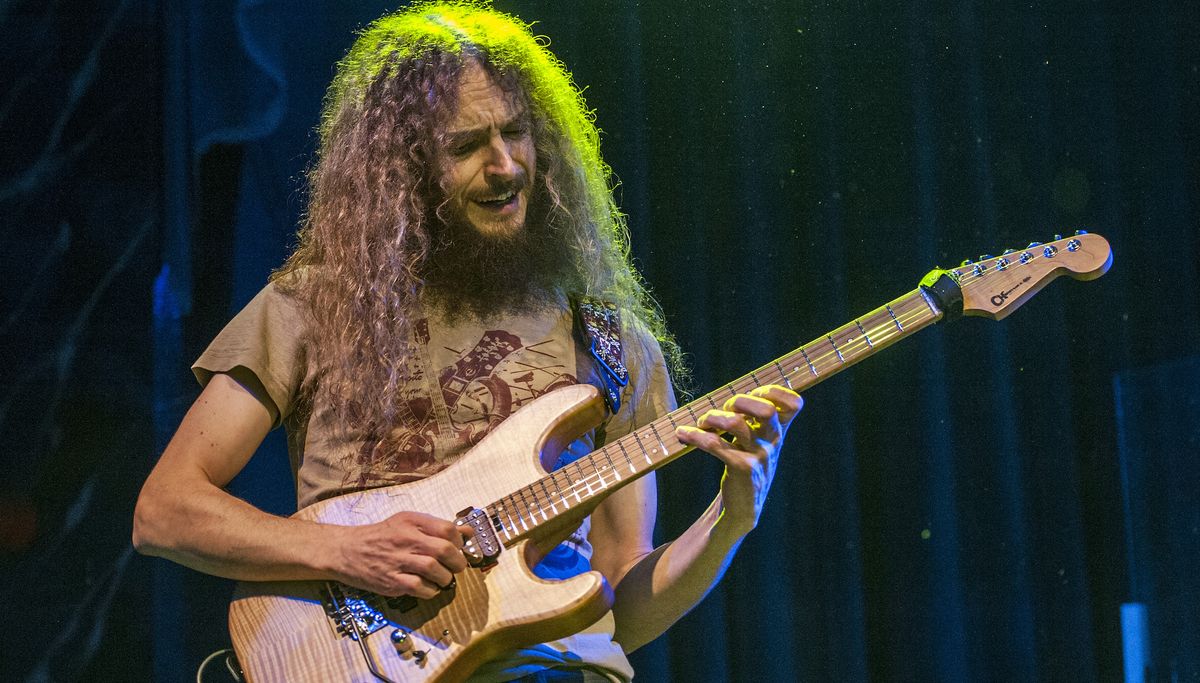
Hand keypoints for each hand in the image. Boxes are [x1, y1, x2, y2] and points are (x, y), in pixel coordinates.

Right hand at [331, 511, 473, 596]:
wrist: (346, 550)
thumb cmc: (381, 537)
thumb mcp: (407, 523)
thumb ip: (436, 527)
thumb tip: (467, 532)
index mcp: (410, 521)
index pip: (446, 528)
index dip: (459, 540)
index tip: (459, 548)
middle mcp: (405, 539)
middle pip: (443, 550)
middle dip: (457, 562)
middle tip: (456, 567)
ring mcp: (397, 561)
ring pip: (434, 569)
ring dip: (445, 577)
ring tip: (443, 578)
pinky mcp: (391, 581)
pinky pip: (420, 588)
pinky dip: (431, 590)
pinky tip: (429, 588)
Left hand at [674, 385, 802, 534]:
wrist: (745, 506)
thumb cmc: (748, 463)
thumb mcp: (759, 441)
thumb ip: (755, 418)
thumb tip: (734, 394)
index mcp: (779, 431)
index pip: (793, 404)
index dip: (774, 391)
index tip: (754, 392)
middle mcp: (773, 441)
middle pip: (766, 410)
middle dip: (740, 401)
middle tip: (725, 409)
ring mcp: (759, 456)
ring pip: (736, 424)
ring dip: (712, 417)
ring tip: (702, 422)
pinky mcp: (742, 468)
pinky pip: (716, 444)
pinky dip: (695, 435)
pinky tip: (683, 433)